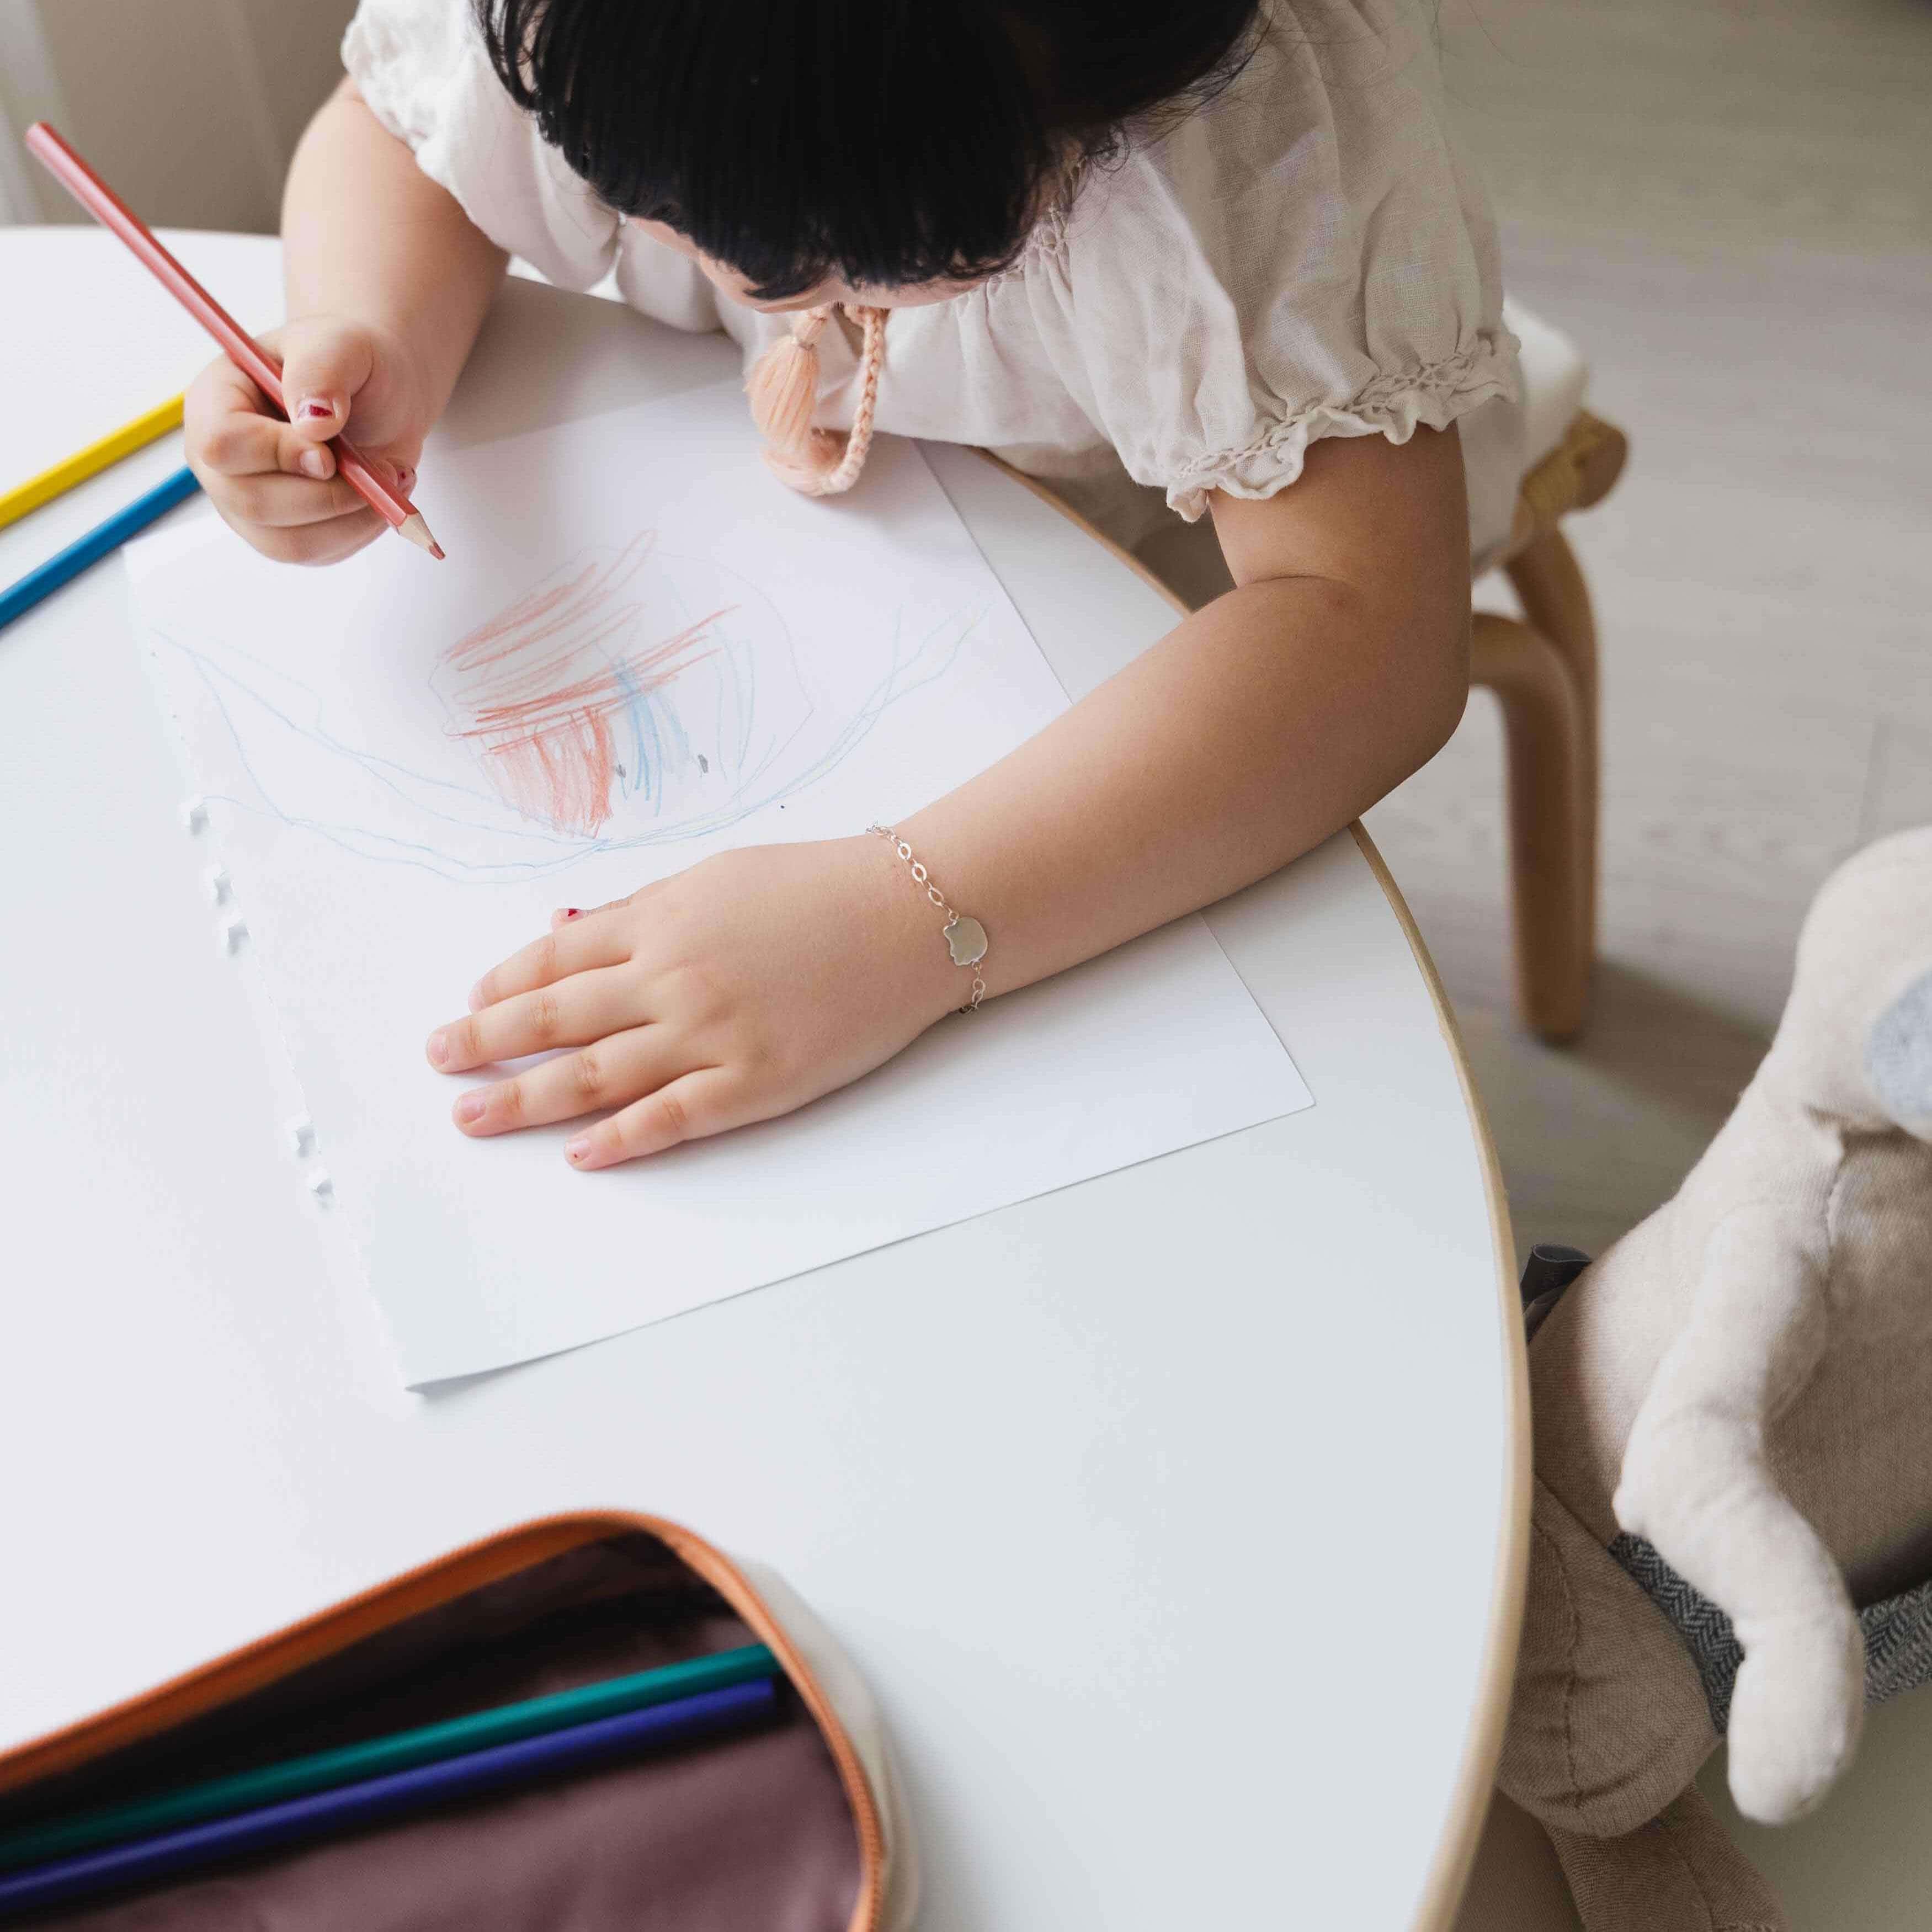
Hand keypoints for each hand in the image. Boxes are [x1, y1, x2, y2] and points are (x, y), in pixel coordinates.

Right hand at [183, 316, 432, 565]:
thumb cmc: (348, 362)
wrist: (377, 393)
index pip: (221, 444)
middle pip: (252, 503)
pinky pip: (319, 554)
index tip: (329, 451)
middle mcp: (217, 462)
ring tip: (388, 478)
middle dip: (327, 495)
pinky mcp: (283, 535)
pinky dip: (360, 531)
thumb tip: (314, 421)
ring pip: (289, 543)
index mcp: (213, 402)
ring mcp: (245, 505)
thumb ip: (321, 371)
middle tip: (378, 470)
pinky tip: (380, 497)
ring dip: (350, 518)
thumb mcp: (340, 343)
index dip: (277, 454)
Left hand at [425, 838, 967, 1168]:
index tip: (470, 1006)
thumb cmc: (820, 887)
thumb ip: (644, 911)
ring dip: (523, 1099)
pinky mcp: (754, 1083)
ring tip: (472, 1117)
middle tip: (439, 1063)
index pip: (555, 959)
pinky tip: (578, 1154)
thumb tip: (571, 934)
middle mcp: (670, 979)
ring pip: (592, 1076)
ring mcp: (709, 1035)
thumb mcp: (718, 877)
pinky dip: (618, 1139)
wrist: (910, 914)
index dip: (504, 986)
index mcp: (659, 922)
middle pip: (555, 1019)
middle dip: (486, 1044)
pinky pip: (669, 1118)